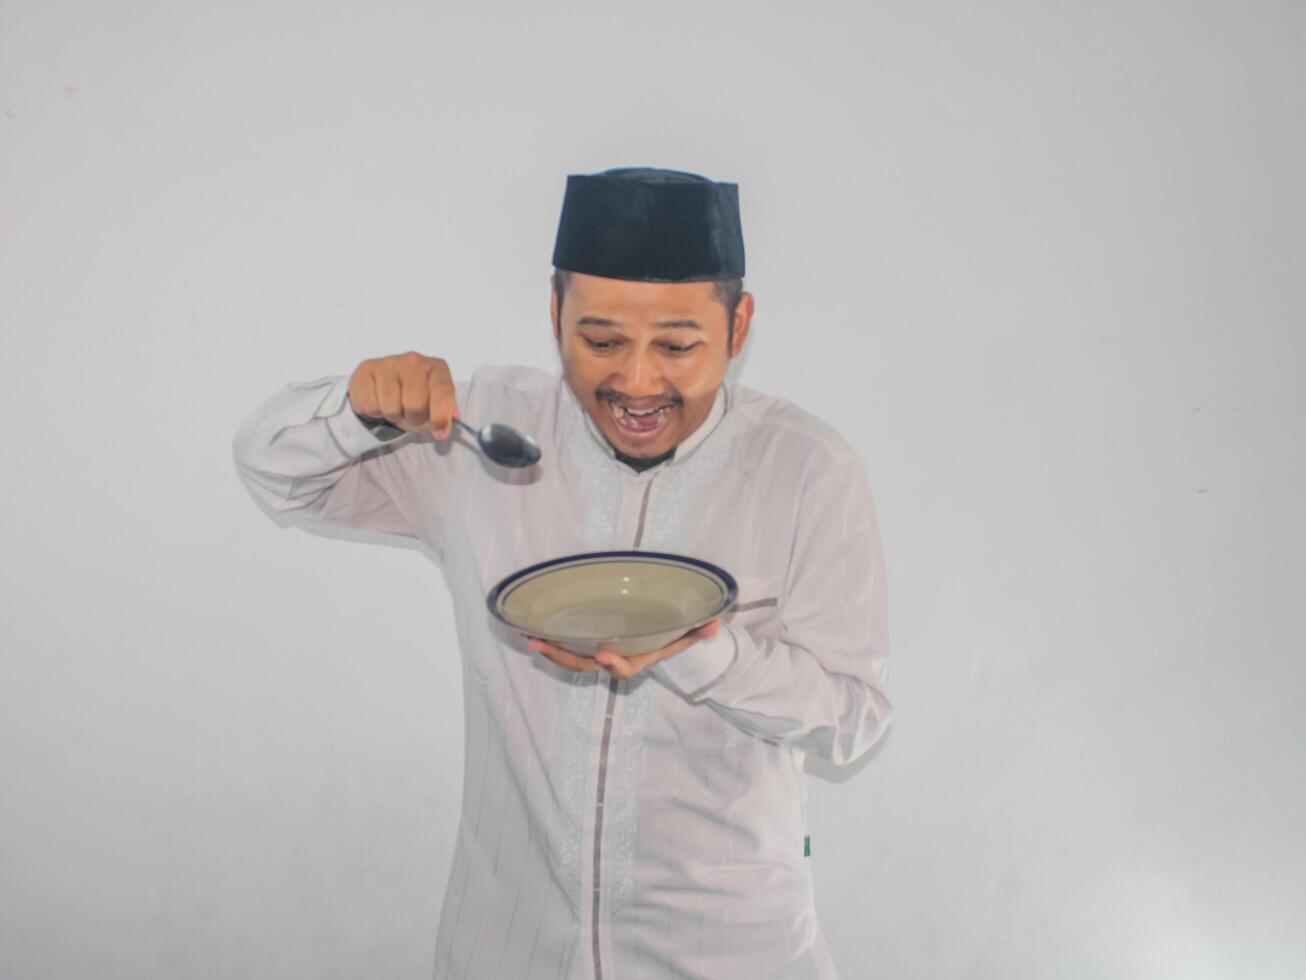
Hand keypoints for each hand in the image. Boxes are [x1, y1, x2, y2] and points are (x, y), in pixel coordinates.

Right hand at [347, 352, 458, 438]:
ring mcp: (389, 363)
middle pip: (415, 405)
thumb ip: (443, 417)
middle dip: (413, 419)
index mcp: (436, 368)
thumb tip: (442, 430)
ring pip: (391, 408)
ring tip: (394, 407)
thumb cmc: (414, 397)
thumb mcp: (434, 407)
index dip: (441, 416)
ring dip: (393, 416)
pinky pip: (371, 406)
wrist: (384, 386)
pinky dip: (374, 412)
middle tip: (410, 415)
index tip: (439, 433)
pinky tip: (379, 401)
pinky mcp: (367, 369)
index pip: (442, 391)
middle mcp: (414, 360)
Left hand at [527, 619, 721, 679]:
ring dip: (551, 651)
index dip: (614, 664)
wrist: (659, 643)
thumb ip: (698, 631)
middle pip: (586, 665)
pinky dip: (553, 643)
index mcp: (637, 659)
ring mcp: (599, 654)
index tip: (603, 654)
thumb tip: (714, 622)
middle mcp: (615, 659)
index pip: (626, 667)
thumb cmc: (669, 636)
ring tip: (531, 639)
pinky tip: (534, 630)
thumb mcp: (686, 634)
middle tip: (542, 646)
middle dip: (564, 657)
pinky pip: (569, 648)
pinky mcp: (589, 644)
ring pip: (573, 658)